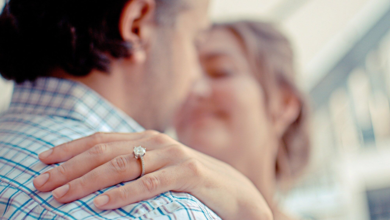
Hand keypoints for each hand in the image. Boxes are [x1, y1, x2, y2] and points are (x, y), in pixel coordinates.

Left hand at [34, 131, 272, 219]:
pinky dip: (123, 194)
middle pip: (104, 151)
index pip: (100, 139)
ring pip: (122, 166)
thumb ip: (133, 163)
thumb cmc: (188, 179)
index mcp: (145, 138)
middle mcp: (155, 141)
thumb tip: (95, 173)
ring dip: (87, 181)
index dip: (70, 148)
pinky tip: (101, 204)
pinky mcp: (188, 172)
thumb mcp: (156, 168)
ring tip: (61, 196)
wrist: (232, 188)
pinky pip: (150, 184)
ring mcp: (172, 155)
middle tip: (41, 183)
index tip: (43, 159)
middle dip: (69, 167)